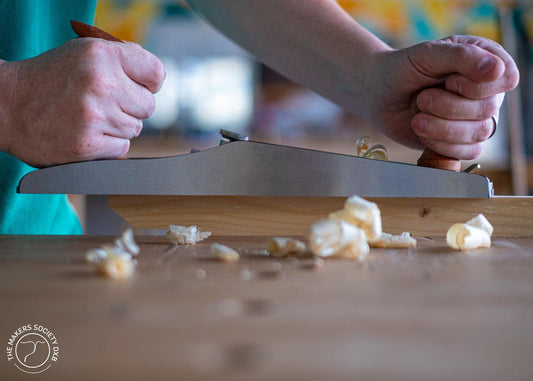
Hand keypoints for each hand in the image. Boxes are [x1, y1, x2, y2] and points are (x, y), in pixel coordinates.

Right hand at [0, 37, 164, 166]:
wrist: (6, 105)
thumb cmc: (50, 78)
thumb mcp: (82, 52)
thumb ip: (121, 59)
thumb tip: (155, 76)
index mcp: (101, 55)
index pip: (156, 72)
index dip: (149, 83)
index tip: (139, 87)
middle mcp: (100, 83)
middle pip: (148, 106)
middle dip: (131, 107)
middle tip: (104, 104)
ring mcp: (95, 116)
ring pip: (135, 129)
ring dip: (118, 127)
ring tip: (88, 117)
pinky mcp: (89, 145)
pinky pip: (122, 148)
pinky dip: (108, 145)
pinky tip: (85, 133)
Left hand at [366, 35, 518, 159]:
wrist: (378, 95)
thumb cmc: (402, 69)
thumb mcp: (428, 54)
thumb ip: (462, 57)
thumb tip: (497, 70)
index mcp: (485, 60)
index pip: (505, 79)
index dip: (476, 85)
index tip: (449, 80)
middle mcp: (486, 91)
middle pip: (488, 109)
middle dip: (448, 106)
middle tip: (422, 98)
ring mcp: (475, 117)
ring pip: (479, 133)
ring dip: (441, 127)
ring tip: (418, 118)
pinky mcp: (461, 140)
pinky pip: (469, 152)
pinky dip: (441, 144)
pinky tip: (423, 131)